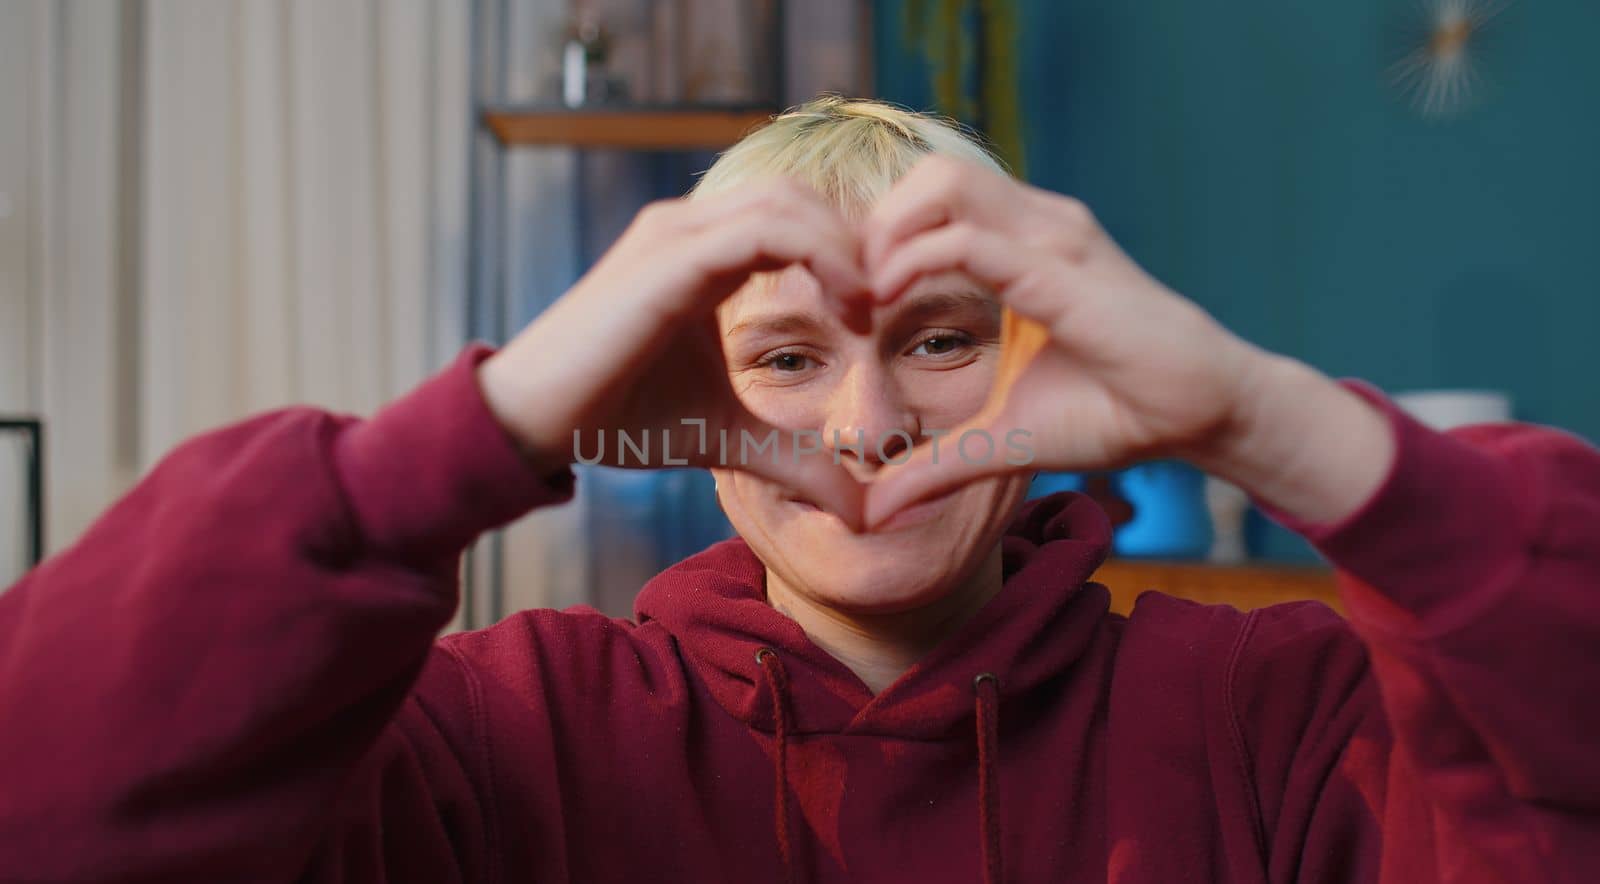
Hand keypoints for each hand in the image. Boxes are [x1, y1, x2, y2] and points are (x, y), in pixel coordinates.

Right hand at [478, 180, 872, 526]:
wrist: (533, 422)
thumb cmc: (616, 418)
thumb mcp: (727, 438)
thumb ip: (794, 459)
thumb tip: (861, 508)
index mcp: (703, 250)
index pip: (795, 214)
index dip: (850, 251)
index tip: (882, 311)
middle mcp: (690, 226)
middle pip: (800, 194)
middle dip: (858, 240)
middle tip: (889, 303)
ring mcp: (677, 234)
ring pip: (789, 201)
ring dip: (847, 247)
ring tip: (871, 307)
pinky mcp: (670, 258)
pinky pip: (764, 230)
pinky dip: (820, 256)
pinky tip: (847, 308)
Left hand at [858, 156, 1391, 526]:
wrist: (1198, 416)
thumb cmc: (1113, 413)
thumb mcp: (1000, 441)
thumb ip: (936, 467)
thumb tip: (874, 511)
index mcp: (1023, 245)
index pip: (931, 203)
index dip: (875, 244)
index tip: (846, 308)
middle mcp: (1037, 224)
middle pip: (929, 175)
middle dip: (873, 225)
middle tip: (849, 296)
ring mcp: (1052, 238)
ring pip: (941, 186)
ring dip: (885, 234)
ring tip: (864, 298)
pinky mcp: (1061, 269)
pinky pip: (969, 240)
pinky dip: (913, 261)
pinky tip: (887, 304)